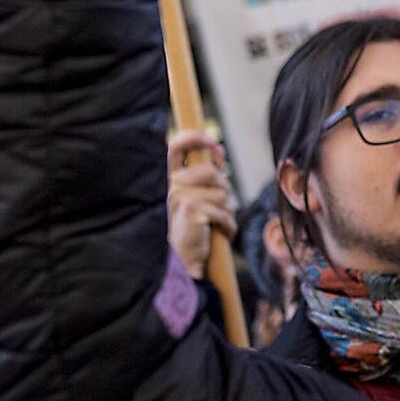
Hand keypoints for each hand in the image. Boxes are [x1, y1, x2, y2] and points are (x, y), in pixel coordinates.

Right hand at [167, 129, 235, 273]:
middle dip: (224, 191)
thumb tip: (218, 150)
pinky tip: (218, 235)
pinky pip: (224, 211)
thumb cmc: (193, 231)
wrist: (183, 263)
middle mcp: (172, 185)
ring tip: (215, 226)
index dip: (194, 137)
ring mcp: (180, 197)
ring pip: (223, 194)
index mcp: (171, 180)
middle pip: (213, 173)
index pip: (175, 146)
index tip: (214, 143)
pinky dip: (228, 226)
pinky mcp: (193, 209)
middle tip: (216, 211)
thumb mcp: (199, 199)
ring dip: (227, 212)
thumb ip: (207, 174)